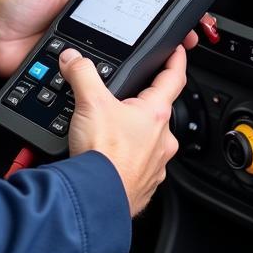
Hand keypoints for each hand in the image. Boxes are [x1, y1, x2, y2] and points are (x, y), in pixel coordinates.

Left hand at [0, 0, 107, 78]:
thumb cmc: (14, 7)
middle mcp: (79, 13)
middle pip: (109, 9)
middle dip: (117, 7)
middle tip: (121, 2)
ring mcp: (77, 34)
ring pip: (104, 34)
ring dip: (105, 30)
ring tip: (100, 24)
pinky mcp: (73, 54)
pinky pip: (91, 53)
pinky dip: (94, 51)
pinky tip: (92, 45)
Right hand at [58, 44, 188, 216]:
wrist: (96, 200)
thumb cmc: (103, 156)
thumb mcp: (90, 103)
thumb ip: (82, 74)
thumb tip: (74, 59)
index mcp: (156, 113)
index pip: (174, 78)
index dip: (177, 60)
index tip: (178, 52)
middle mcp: (163, 139)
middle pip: (158, 110)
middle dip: (143, 102)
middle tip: (126, 96)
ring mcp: (156, 164)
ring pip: (150, 140)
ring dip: (134, 133)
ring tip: (110, 131)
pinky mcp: (144, 184)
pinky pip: (140, 164)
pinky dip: (127, 158)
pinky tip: (110, 157)